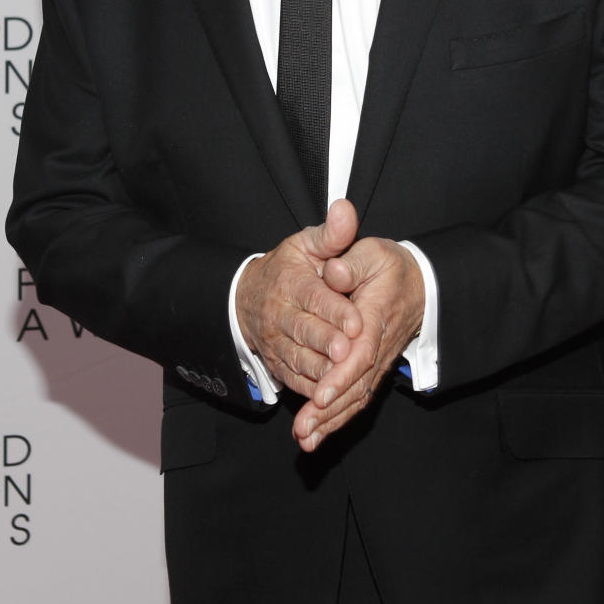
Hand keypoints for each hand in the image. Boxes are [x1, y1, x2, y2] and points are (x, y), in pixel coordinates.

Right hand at [235, 200, 362, 397]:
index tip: (355, 321)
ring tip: (340, 377)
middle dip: (326, 343)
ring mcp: (275, 340)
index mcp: (290, 282)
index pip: (313, 297)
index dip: (335, 310)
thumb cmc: (288, 267)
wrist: (248, 297)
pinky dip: (310, 388)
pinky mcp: (276, 362)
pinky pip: (293, 378)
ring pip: (297, 358)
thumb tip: (346, 209)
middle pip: (304, 331)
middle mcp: (279, 313)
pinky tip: (329, 394)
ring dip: (319, 370)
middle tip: (348, 352)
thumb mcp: (306, 244)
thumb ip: (331, 234)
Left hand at [292, 238, 424, 451]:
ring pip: (356, 397)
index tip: (320, 395)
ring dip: (331, 421)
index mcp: (375, 316)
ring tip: (304, 440)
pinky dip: (337, 419)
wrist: (421, 285)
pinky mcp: (373, 370)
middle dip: (329, 411)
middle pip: (356, 385)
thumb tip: (333, 273)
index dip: (341, 376)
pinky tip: (316, 435)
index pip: (360, 352)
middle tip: (303, 431)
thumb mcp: (373, 254)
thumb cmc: (391, 267)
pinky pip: (357, 399)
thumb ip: (351, 263)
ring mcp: (378, 362)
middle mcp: (378, 346)